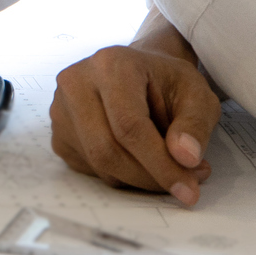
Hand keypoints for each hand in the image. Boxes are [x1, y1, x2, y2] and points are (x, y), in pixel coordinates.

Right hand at [49, 43, 220, 204]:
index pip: (129, 126)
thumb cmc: (168, 83)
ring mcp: (60, 110)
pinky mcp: (58, 133)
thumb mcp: (198, 95)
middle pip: (107, 150)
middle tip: (185, 185)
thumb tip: (186, 159)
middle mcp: (75, 83)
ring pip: (98, 164)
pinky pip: (90, 168)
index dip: (160, 164)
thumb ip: (195, 125)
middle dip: (148, 177)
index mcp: (110, 65)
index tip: (188, 190)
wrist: (140, 73)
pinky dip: (121, 175)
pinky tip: (139, 158)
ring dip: (138, 178)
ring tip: (168, 165)